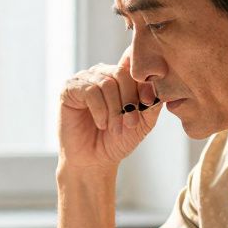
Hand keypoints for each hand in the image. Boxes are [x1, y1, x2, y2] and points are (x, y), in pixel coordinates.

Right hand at [57, 50, 160, 171]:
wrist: (94, 160)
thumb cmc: (118, 140)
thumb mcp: (143, 122)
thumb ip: (153, 102)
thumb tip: (158, 85)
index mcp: (120, 76)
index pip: (134, 66)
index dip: (143, 82)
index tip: (148, 102)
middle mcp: (102, 73)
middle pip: (121, 73)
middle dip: (129, 100)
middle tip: (131, 123)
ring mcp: (84, 79)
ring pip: (106, 84)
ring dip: (114, 110)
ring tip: (115, 129)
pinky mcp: (69, 89)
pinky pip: (90, 91)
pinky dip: (100, 110)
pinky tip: (101, 124)